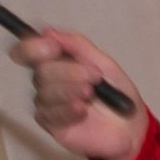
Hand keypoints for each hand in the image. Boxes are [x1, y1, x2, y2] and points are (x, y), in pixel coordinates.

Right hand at [10, 25, 148, 159]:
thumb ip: (78, 46)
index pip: (28, 51)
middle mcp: (47, 82)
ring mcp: (47, 104)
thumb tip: (48, 31)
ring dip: (69, 90)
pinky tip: (83, 111)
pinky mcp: (51, 125)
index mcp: (57, 64)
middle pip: (41, 71)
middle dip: (68, 71)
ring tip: (91, 94)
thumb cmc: (118, 95)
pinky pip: (49, 114)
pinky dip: (68, 110)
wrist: (132, 128)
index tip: (54, 47)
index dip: (32, 47)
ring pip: (45, 92)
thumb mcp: (105, 64)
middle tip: (94, 77)